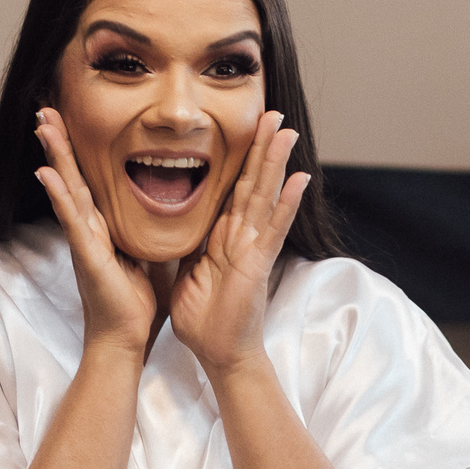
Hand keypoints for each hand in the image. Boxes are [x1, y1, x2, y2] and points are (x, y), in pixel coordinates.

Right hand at [35, 108, 155, 353]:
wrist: (125, 340)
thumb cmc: (135, 304)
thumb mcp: (147, 256)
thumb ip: (148, 232)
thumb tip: (166, 211)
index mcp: (104, 229)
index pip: (90, 181)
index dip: (80, 152)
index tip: (71, 120)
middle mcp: (89, 230)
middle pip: (72, 177)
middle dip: (60, 142)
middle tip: (47, 108)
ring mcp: (84, 242)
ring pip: (67, 191)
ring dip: (55, 156)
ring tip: (43, 125)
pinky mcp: (88, 257)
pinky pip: (73, 221)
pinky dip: (60, 196)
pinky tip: (47, 173)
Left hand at [170, 111, 309, 375]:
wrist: (219, 355)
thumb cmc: (205, 321)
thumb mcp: (185, 273)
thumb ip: (184, 249)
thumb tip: (170, 229)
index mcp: (223, 239)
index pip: (233, 190)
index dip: (239, 160)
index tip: (245, 129)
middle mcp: (243, 238)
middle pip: (254, 184)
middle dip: (261, 149)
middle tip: (271, 113)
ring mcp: (255, 249)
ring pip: (266, 197)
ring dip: (277, 163)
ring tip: (287, 131)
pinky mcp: (259, 264)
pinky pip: (274, 229)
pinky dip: (287, 204)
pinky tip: (299, 179)